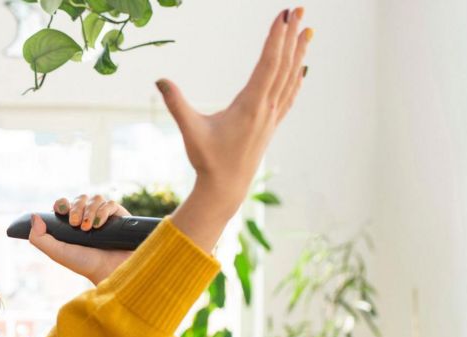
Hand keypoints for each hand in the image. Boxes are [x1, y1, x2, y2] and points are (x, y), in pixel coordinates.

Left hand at [27, 195, 134, 285]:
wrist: (110, 271)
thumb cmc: (84, 264)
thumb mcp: (57, 253)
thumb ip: (39, 238)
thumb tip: (34, 216)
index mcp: (71, 225)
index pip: (64, 204)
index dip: (61, 203)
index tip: (61, 210)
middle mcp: (88, 218)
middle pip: (80, 198)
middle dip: (76, 208)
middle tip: (75, 224)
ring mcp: (103, 216)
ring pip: (95, 198)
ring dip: (89, 210)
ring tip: (89, 228)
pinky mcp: (119, 217)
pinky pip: (111, 203)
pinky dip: (103, 211)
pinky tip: (99, 225)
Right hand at [156, 7, 311, 211]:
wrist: (226, 188)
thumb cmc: (208, 159)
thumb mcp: (189, 130)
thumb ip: (176, 104)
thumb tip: (160, 80)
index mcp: (251, 105)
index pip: (268, 63)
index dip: (276, 38)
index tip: (283, 16)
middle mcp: (267, 108)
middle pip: (284, 64)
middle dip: (292, 36)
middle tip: (299, 10)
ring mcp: (272, 116)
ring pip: (290, 77)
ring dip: (299, 52)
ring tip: (307, 30)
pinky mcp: (271, 123)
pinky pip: (289, 93)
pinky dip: (297, 76)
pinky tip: (302, 68)